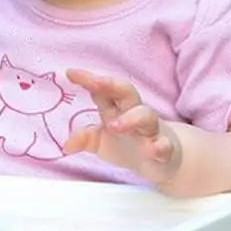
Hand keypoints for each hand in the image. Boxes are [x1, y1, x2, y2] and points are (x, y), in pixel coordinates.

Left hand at [63, 68, 182, 184]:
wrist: (163, 159)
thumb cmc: (127, 142)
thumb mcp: (100, 141)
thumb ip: (84, 138)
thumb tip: (66, 145)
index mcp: (116, 108)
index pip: (102, 90)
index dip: (88, 80)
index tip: (70, 72)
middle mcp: (134, 114)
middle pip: (126, 92)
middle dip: (111, 85)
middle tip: (95, 83)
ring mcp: (151, 131)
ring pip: (146, 117)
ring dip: (131, 119)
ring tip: (114, 125)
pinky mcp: (164, 150)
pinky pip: (164, 146)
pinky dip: (161, 147)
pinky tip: (155, 149)